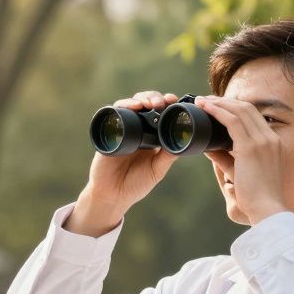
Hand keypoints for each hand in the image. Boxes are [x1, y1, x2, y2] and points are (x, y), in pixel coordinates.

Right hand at [69, 91, 181, 236]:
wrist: (113, 196)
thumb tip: (185, 139)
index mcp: (149, 135)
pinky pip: (114, 113)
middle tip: (163, 101)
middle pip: (144, 103)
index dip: (166, 103)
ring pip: (130, 104)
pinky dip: (123, 106)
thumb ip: (168, 155)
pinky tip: (132, 107)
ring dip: (140, 99)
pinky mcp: (108, 132)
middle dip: (154, 97)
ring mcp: (121, 128)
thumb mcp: (157, 169)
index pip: (158, 112)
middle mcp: (135, 129)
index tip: (174, 101)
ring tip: (149, 103)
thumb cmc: (135, 185)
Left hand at [195, 96, 288, 224]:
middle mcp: (271, 138)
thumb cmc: (255, 198)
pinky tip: (205, 108)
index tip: (219, 107)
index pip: (254, 117)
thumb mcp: (240, 173)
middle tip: (206, 101)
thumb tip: (208, 149)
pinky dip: (217, 111)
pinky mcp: (251, 147)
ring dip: (219, 103)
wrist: (267, 210)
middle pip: (248, 109)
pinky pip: (232, 121)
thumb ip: (225, 159)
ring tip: (202, 101)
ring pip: (240, 111)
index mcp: (273, 144)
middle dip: (225, 101)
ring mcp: (263, 141)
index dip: (236, 108)